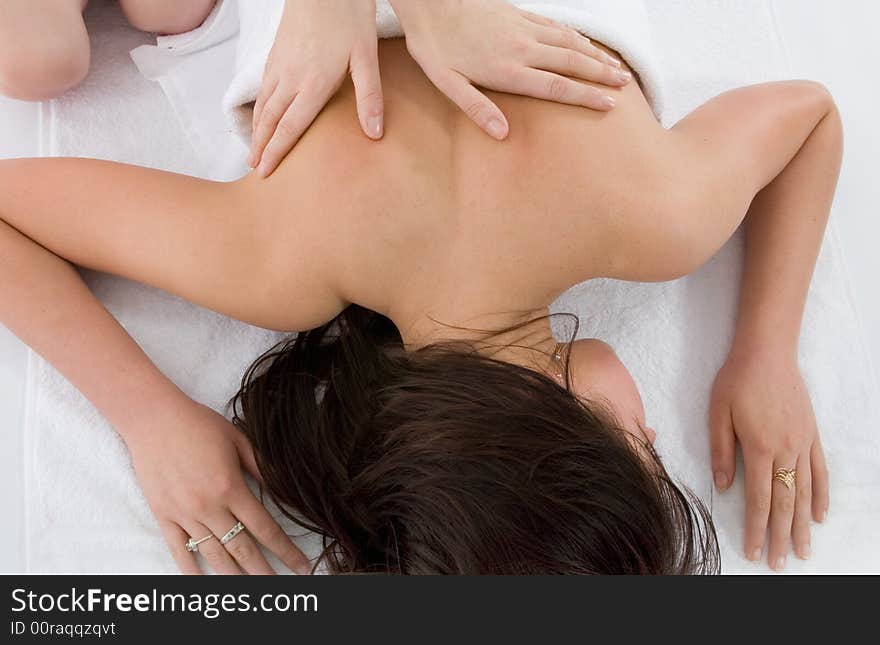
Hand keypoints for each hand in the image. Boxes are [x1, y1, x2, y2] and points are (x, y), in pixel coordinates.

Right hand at [125, 397, 310, 573]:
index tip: (301, 565)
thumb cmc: (199, 424)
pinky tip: (205, 583)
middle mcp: (208, 506)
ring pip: (213, 554)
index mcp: (231, 487)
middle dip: (264, 571)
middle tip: (281, 586)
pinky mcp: (163, 515)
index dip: (285, 549)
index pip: (264, 528)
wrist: (153, 418)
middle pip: (242, 548)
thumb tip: (282, 490)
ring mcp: (184, 514)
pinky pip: (179, 549)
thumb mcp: (238, 440)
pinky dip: (191, 570)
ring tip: (250, 590)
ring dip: (234, 576)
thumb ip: (261, 468)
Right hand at [249, 0, 382, 176]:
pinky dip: (258, 107)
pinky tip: (260, 114)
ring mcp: (280, 64)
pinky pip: (263, 88)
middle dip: (261, 147)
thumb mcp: (366, 57)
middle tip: (254, 169)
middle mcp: (290, 78)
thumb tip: (374, 134)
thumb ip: (369, 97)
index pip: (289, 128)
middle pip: (270, 121)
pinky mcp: (276, 52)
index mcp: (313, 84)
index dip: (277, 152)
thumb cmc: (348, 16)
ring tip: (253, 149)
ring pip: (263, 104)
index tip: (266, 172)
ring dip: (257, 129)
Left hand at [391, 0, 630, 139]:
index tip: (609, 105)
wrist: (430, 1)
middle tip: (626, 87)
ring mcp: (523, 28)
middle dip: (601, 76)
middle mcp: (523, 49)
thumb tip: (503, 134)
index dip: (585, 97)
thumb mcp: (447, 84)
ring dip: (596, 55)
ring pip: (569, 42)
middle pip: (572, 64)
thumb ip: (476, 109)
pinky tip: (587, 42)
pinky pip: (556, 26)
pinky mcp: (519, 14)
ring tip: (617, 67)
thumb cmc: (435, 47)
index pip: (556, 87)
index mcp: (508, 71)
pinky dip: (577, 35)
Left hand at [709, 349, 828, 570]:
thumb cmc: (737, 381)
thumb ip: (722, 451)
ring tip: (803, 550)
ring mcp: (803, 443)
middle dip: (781, 536)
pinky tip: (819, 514)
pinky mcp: (812, 434)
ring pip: (805, 492)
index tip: (754, 551)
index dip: (757, 528)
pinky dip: (820, 494)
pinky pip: (820, 471)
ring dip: (803, 524)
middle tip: (779, 563)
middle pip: (785, 503)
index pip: (759, 498)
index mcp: (759, 448)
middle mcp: (785, 450)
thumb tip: (723, 487)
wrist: (768, 352)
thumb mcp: (718, 413)